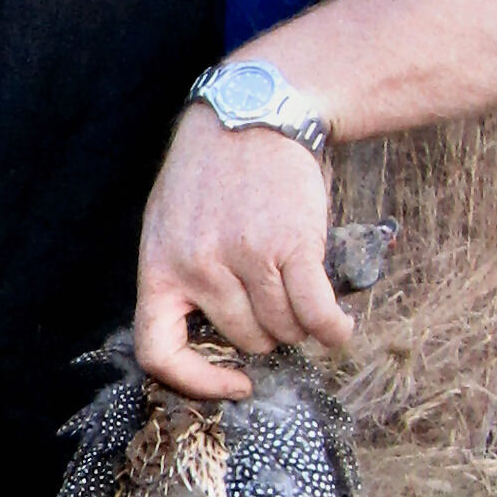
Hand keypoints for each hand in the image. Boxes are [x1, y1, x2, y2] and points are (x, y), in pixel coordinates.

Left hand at [132, 108, 352, 402]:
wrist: (255, 114)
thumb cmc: (212, 174)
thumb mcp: (170, 224)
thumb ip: (181, 278)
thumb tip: (211, 340)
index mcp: (157, 267)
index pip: (157, 351)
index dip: (195, 381)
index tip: (233, 382)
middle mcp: (197, 268)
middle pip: (243, 339)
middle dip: (267, 334)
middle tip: (279, 312)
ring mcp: (244, 258)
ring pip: (282, 329)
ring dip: (301, 327)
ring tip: (307, 306)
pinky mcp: (291, 246)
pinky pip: (315, 312)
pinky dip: (333, 329)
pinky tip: (340, 329)